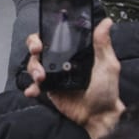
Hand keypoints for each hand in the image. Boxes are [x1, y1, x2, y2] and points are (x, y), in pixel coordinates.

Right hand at [24, 19, 123, 138]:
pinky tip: (32, 90)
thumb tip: (106, 23)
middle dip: (34, 46)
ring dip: (34, 68)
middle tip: (38, 51)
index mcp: (75, 52)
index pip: (57, 37)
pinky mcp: (50, 89)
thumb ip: (102, 44)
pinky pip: (36, 85)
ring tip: (41, 77)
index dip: (46, 33)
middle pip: (41, 48)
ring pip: (35, 65)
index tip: (44, 37)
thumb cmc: (106, 90)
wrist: (99, 115)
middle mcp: (63, 61)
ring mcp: (55, 75)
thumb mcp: (107, 64)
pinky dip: (31, 87)